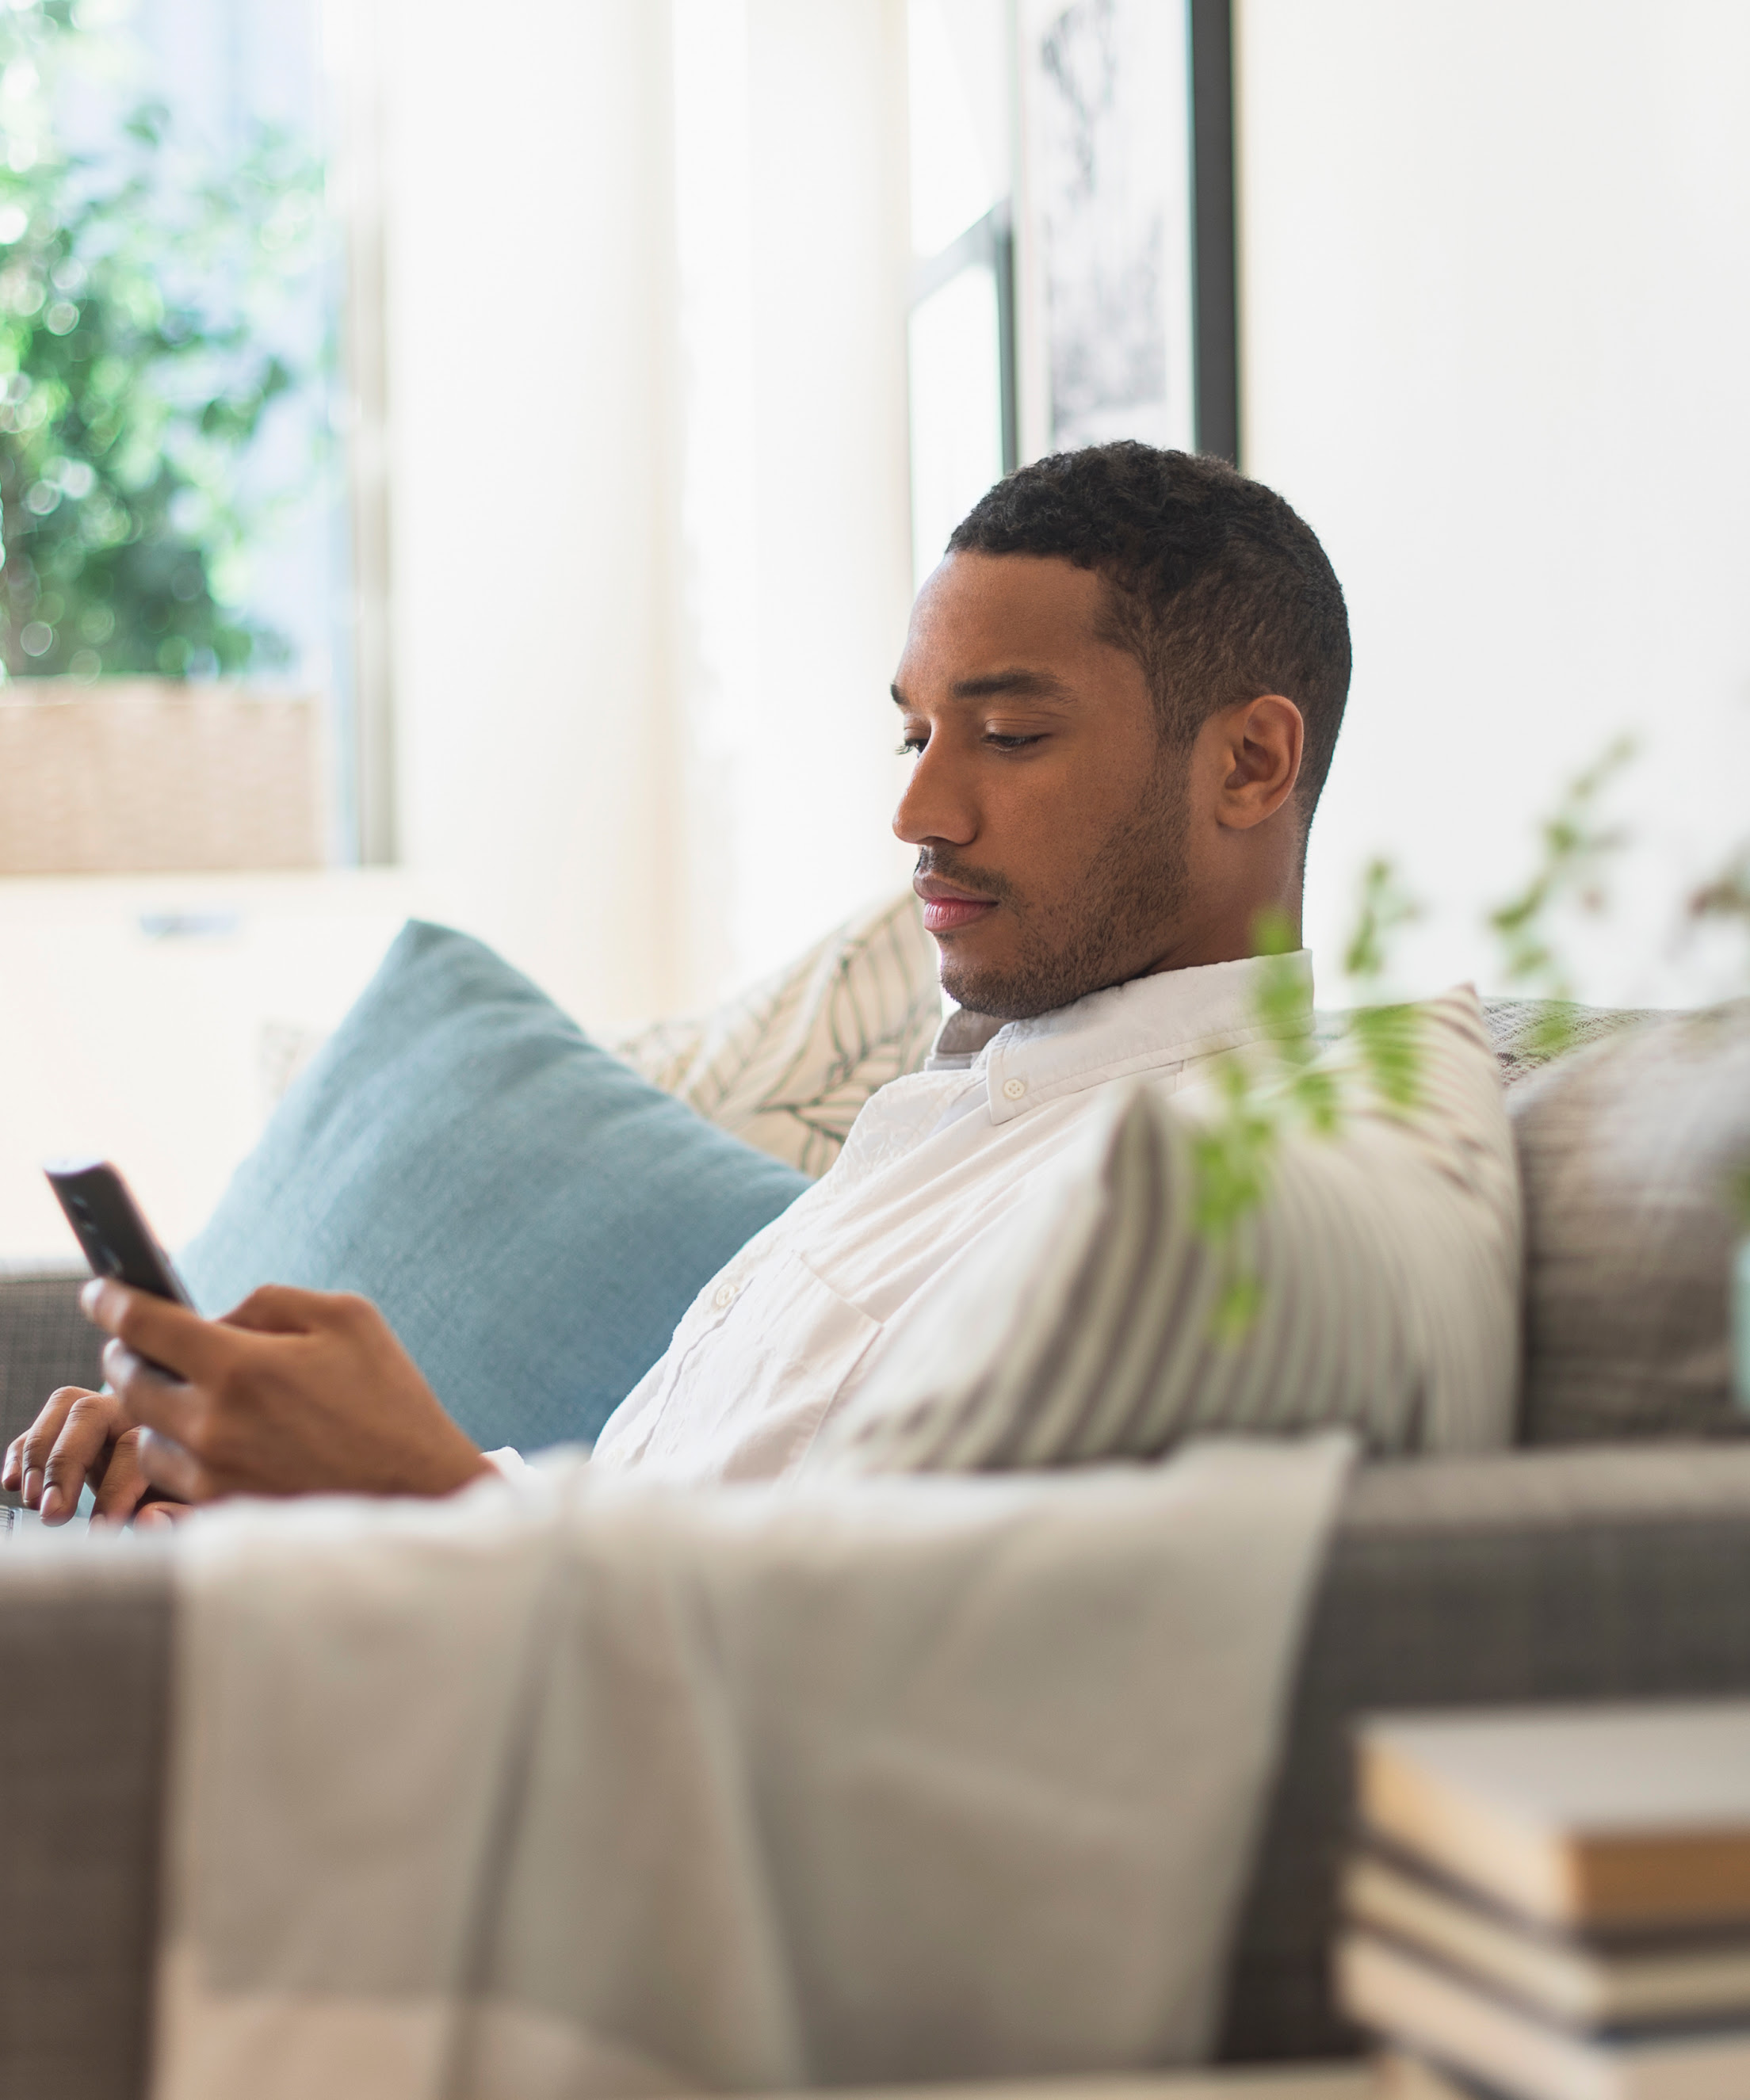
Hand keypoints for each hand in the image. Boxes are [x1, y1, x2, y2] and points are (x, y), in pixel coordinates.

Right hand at [2, 1385, 191, 1527]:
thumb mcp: (196, 1506)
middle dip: (64, 1465)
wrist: (183, 1468)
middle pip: (91, 1414)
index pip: (135, 1449)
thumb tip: (149, 1521)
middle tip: (52, 1514)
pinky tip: (10, 1482)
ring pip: (64, 1406)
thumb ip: (179, 1516)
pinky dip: (21, 1450)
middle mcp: (136, 1408)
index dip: (114, 1492)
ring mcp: (103, 1407)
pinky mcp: (75, 1420)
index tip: (99, 1531)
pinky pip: (42, 1421)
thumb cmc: (187, 1488)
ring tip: (32, 1501)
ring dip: (38, 1455)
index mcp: (169, 1427)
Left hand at [82, 1281, 492, 1506]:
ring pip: (144, 1430)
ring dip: (156, 1406)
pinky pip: (169, 1473)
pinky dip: (178, 1447)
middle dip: (130, 1352)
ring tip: (191, 1393)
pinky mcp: (219, 1509)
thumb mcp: (348, 1318)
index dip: (112, 1300)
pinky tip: (213, 1435)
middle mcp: (213, 1423)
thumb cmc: (388, 1399)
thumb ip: (270, 1302)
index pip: (144, 1323)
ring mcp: (212, 1473)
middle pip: (128, 1378)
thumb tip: (213, 1318)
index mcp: (241, 1366)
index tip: (99, 1290)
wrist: (419, 1490)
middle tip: (146, 1342)